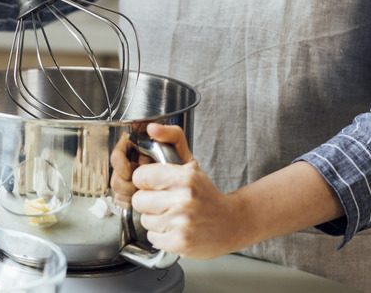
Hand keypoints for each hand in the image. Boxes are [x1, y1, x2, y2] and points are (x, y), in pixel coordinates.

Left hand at [129, 124, 239, 258]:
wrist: (232, 223)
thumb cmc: (207, 194)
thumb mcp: (190, 164)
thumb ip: (171, 139)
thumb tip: (151, 127)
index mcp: (184, 177)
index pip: (140, 176)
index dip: (145, 182)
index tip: (156, 185)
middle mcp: (183, 199)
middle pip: (138, 200)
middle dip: (149, 202)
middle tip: (165, 203)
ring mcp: (182, 222)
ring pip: (145, 220)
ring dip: (156, 220)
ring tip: (173, 217)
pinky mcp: (180, 243)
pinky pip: (152, 238)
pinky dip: (162, 236)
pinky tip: (176, 229)